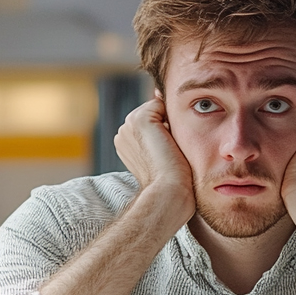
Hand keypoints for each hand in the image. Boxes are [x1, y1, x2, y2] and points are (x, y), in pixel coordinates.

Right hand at [114, 95, 194, 220]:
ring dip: (169, 123)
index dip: (165, 132)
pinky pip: (160, 104)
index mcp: (126, 143)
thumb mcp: (163, 153)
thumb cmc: (172, 179)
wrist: (169, 190)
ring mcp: (128, 125)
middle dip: (166, 125)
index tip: (166, 154)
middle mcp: (123, 132)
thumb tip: (165, 106)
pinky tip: (168, 141)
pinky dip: (170, 117)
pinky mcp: (139, 119)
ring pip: (158, 108)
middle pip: (155, 113)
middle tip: (167, 153)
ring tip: (168, 148)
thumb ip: (161, 131)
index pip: (151, 122)